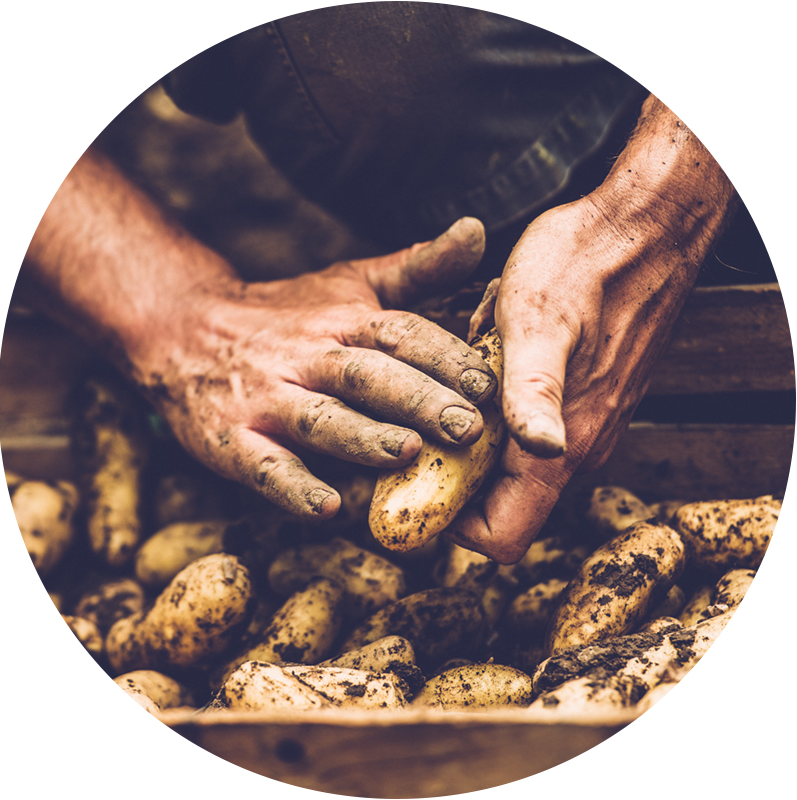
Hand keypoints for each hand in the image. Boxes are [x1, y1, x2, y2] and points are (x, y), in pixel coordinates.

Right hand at [134, 218, 497, 517]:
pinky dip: (293, 488)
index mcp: (343, 319)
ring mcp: (266, 398)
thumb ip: (417, 267)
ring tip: (406, 454)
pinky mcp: (231, 439)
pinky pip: (263, 466)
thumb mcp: (351, 282)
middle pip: (365, 375)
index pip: (399, 333)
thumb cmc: (288, 314)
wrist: (182, 330)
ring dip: (361, 437)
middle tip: (467, 428)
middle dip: (417, 400)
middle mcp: (307, 356)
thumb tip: (478, 229)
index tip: (490, 383)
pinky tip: (326, 508)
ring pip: (319, 418)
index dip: (445, 356)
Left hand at [447, 97, 735, 562]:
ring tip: (452, 389)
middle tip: (416, 433)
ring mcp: (578, 427)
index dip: (453, 528)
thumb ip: (536, 393)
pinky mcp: (577, 402)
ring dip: (471, 440)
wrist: (638, 231)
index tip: (414, 489)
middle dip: (453, 481)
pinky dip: (494, 412)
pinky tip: (484, 366)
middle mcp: (574, 448)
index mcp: (563, 444)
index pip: (500, 536)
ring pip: (509, 467)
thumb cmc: (583, 269)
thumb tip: (541, 451)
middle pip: (499, 507)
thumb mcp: (539, 324)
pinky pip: (524, 430)